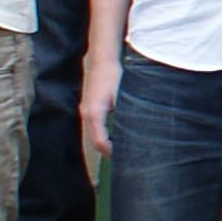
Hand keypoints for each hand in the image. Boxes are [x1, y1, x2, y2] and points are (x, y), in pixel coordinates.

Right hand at [79, 48, 119, 166]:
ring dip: (105, 145)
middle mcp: (86, 115)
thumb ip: (126, 115)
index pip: (101, 142)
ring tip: (121, 151)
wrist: (103, 60)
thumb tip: (136, 131)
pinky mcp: (89, 108)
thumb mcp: (123, 96)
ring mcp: (85, 111)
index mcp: (94, 114)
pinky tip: (116, 137)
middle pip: (95, 142)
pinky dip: (103, 136)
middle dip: (109, 152)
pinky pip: (94, 128)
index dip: (113, 152)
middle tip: (126, 160)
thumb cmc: (114, 76)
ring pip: (93, 136)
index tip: (127, 157)